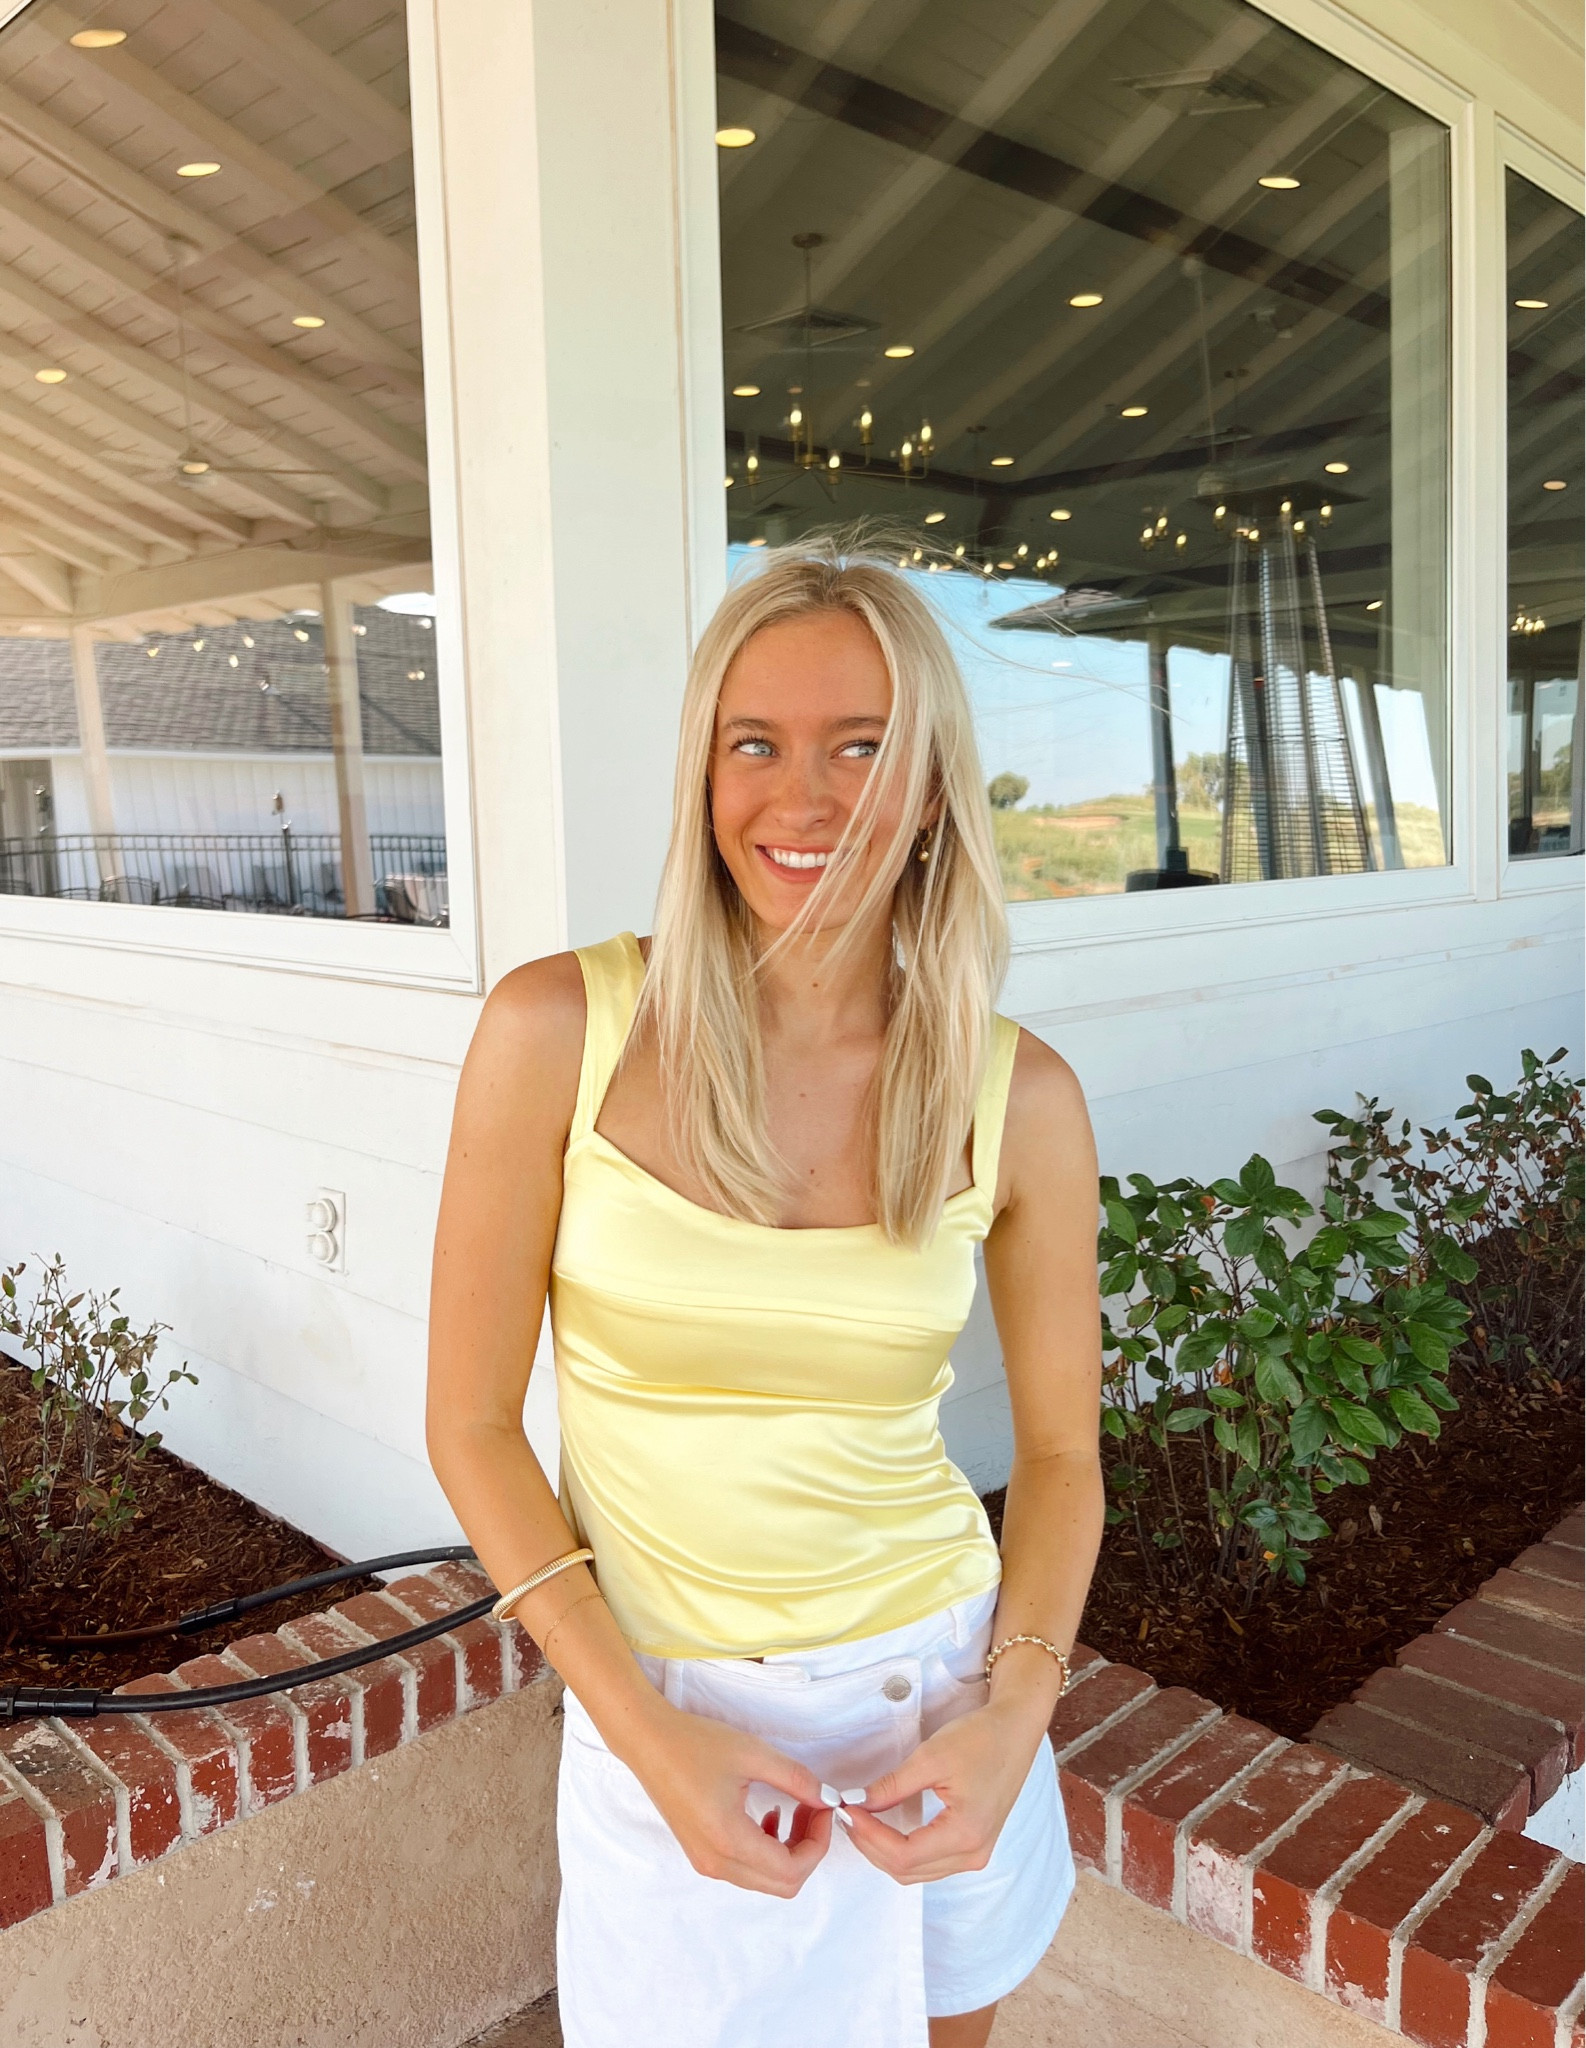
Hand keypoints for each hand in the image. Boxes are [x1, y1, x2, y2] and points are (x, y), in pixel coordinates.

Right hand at [624, 1697, 835, 1897]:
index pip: (791, 1870)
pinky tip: (768, 1817)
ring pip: (765, 1879)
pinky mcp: (702, 1855)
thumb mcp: (753, 1754)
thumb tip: (828, 1799)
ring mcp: (706, 1862)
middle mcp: (716, 1862)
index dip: (818, 1844)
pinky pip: (747, 1869)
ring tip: (792, 1808)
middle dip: (808, 1850)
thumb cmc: (696, 1744)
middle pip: (782, 1884)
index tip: (824, 1808)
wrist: (649, 1742)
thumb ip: (796, 1779)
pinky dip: (768, 1850)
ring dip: (789, 1850)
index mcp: (728, 1840)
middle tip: (812, 1809)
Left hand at [840, 1699, 1043, 1884]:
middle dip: (871, 1845)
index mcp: (965, 1834)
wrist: (1016, 1731)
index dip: (869, 1835)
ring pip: (916, 1872)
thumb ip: (892, 1786)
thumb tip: (856, 1802)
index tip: (847, 1809)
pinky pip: (929, 1863)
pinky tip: (885, 1827)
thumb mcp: (931, 1757)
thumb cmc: (981, 1738)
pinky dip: (902, 1850)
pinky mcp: (973, 1846)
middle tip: (847, 1814)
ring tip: (860, 1819)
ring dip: (884, 1851)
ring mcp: (975, 1854)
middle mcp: (973, 1854)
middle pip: (907, 1870)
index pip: (903, 1854)